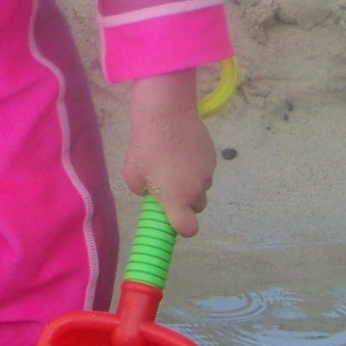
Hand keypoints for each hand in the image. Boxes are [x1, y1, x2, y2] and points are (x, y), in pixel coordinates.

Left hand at [125, 71, 215, 237]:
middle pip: (197, 207)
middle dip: (186, 201)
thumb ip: (142, 191)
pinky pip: (204, 168)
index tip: (173, 218)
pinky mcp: (212, 156)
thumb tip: (149, 190)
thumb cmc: (146, 147)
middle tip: (169, 184)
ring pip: (201, 186)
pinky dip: (195, 165)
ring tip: (173, 161)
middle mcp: (196, 190)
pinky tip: (182, 149)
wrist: (167, 116)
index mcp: (177, 200)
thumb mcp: (133, 175)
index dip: (183, 227)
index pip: (189, 229)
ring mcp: (207, 173)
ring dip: (191, 181)